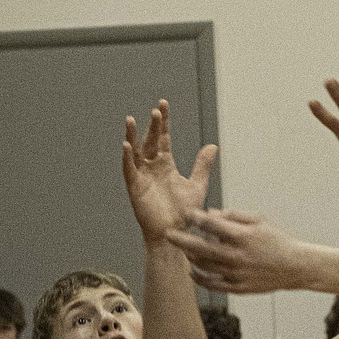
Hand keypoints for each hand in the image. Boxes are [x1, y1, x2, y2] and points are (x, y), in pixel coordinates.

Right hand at [123, 99, 217, 243]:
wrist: (175, 233)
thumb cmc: (185, 213)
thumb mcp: (196, 185)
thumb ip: (202, 165)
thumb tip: (212, 146)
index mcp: (166, 164)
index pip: (163, 138)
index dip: (163, 122)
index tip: (163, 105)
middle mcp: (152, 167)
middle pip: (150, 141)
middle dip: (152, 126)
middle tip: (156, 111)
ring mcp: (142, 176)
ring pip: (134, 152)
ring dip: (132, 136)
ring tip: (130, 120)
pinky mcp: (134, 187)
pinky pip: (128, 170)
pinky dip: (126, 158)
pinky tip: (126, 145)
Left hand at [175, 210, 314, 295]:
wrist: (296, 267)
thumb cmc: (278, 240)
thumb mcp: (260, 221)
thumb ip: (234, 216)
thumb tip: (210, 213)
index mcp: (243, 236)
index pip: (211, 225)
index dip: (195, 217)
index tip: (187, 214)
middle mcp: (237, 256)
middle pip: (200, 248)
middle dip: (181, 239)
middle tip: (168, 234)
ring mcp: (236, 274)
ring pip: (204, 266)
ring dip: (190, 257)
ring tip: (183, 250)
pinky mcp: (238, 287)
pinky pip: (212, 284)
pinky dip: (199, 278)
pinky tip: (193, 271)